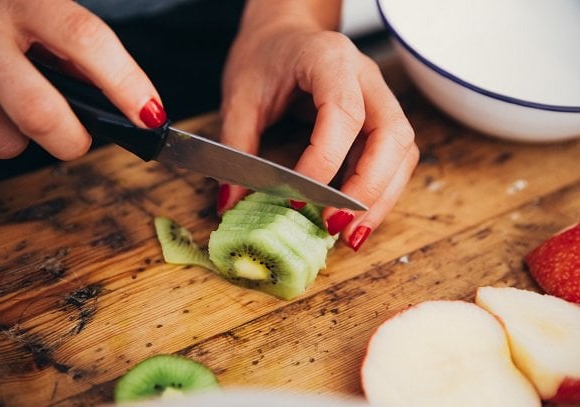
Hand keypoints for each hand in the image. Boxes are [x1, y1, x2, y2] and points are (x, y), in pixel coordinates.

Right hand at [0, 0, 165, 159]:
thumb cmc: (14, 10)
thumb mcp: (49, 12)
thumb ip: (80, 51)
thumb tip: (127, 103)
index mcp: (30, 2)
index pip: (86, 41)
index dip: (125, 83)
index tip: (151, 114)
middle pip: (39, 112)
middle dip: (72, 140)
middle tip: (82, 138)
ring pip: (3, 137)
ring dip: (27, 137)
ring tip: (29, 108)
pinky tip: (0, 104)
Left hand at [218, 0, 418, 250]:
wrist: (283, 33)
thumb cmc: (264, 56)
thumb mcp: (240, 96)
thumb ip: (236, 147)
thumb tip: (230, 203)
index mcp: (330, 59)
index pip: (343, 114)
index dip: (325, 161)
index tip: (297, 199)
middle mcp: (366, 78)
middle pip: (392, 136)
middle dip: (368, 189)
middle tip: (336, 227)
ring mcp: (380, 98)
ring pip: (402, 152)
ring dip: (381, 198)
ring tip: (351, 235)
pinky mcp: (379, 120)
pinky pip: (393, 159)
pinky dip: (380, 192)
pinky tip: (357, 218)